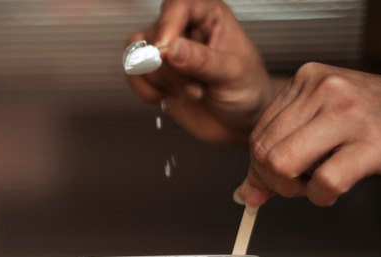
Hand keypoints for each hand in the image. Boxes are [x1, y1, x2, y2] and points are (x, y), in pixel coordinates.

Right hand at [126, 0, 277, 144]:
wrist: (240, 121)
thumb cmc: (247, 91)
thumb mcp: (232, 73)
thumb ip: (202, 60)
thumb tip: (172, 49)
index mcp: (209, 16)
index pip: (177, 6)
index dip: (167, 27)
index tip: (165, 52)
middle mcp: (185, 29)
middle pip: (154, 36)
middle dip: (171, 70)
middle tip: (194, 86)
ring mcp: (167, 52)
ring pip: (138, 56)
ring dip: (160, 82)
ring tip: (189, 92)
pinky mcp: (156, 74)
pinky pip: (133, 75)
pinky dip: (148, 91)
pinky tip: (170, 96)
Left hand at [239, 62, 380, 206]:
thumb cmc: (377, 121)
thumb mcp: (323, 124)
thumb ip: (282, 151)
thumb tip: (247, 192)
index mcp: (308, 79)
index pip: (258, 134)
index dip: (261, 168)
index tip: (275, 180)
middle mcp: (325, 89)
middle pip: (264, 151)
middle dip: (274, 181)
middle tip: (299, 185)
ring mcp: (349, 113)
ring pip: (283, 164)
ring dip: (294, 189)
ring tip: (317, 185)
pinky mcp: (373, 143)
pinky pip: (324, 182)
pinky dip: (322, 197)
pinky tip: (335, 189)